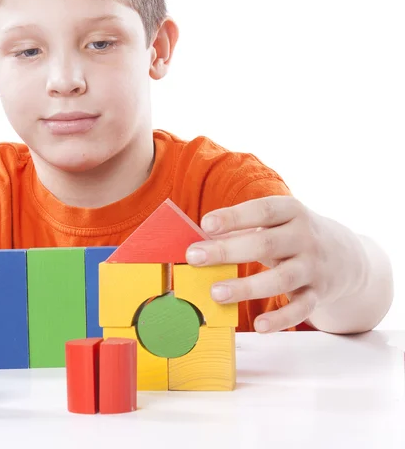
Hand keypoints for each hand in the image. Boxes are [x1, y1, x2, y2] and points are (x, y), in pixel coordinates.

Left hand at [186, 196, 365, 332]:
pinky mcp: (319, 294)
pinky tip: (259, 326)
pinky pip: (301, 309)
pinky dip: (281, 319)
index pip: (262, 211)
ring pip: (282, 278)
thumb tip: (200, 243)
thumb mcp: (274, 224)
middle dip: (228, 251)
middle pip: (266, 243)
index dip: (234, 217)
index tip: (205, 224)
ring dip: (247, 287)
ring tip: (216, 292)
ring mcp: (313, 266)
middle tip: (194, 257)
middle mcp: (305, 237)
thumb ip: (241, 231)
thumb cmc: (291, 235)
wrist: (344, 256)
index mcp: (290, 211)